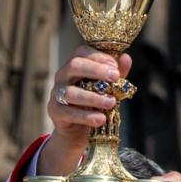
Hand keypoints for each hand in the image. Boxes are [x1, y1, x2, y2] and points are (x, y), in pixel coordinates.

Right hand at [37, 47, 133, 176]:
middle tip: (115, 78)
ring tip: (111, 103)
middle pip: (74, 65)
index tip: (115, 67)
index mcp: (75, 65)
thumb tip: (126, 58)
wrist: (78, 130)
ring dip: (93, 97)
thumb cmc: (93, 103)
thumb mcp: (108, 87)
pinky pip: (68, 112)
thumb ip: (116, 74)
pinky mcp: (54, 111)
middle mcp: (63, 75)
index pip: (82, 52)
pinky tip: (100, 119)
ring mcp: (56, 93)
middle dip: (96, 70)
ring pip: (71, 92)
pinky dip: (86, 116)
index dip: (99, 57)